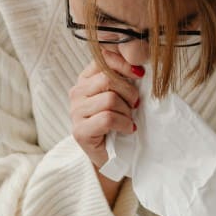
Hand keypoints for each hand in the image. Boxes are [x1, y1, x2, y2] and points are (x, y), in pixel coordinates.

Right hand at [69, 49, 143, 168]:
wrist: (112, 156)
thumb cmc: (119, 123)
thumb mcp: (122, 95)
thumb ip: (124, 78)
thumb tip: (139, 65)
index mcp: (85, 79)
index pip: (103, 60)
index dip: (124, 64)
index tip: (140, 74)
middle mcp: (77, 93)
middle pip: (108, 79)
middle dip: (129, 92)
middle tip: (135, 105)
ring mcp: (76, 112)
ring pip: (109, 99)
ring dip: (126, 111)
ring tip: (128, 120)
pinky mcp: (80, 131)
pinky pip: (108, 118)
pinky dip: (124, 123)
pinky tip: (127, 129)